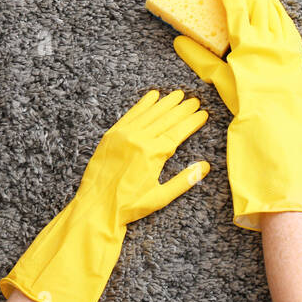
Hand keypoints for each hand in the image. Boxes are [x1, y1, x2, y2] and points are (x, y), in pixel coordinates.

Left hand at [77, 89, 211, 224]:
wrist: (96, 206)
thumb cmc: (129, 206)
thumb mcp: (160, 197)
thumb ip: (184, 181)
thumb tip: (205, 166)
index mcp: (152, 154)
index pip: (177, 132)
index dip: (191, 122)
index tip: (203, 114)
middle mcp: (138, 140)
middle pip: (165, 120)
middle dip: (182, 109)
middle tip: (195, 100)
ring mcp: (123, 135)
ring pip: (149, 114)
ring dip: (165, 103)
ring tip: (178, 94)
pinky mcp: (111, 135)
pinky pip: (130, 115)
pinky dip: (142, 105)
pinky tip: (152, 96)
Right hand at [174, 0, 301, 229]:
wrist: (280, 142)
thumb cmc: (248, 116)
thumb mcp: (222, 86)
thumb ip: (203, 60)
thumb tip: (180, 40)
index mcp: (249, 45)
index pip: (237, 4)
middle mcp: (271, 42)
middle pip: (258, 2)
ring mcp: (288, 48)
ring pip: (276, 11)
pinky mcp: (299, 58)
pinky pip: (289, 27)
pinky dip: (280, 15)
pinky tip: (274, 14)